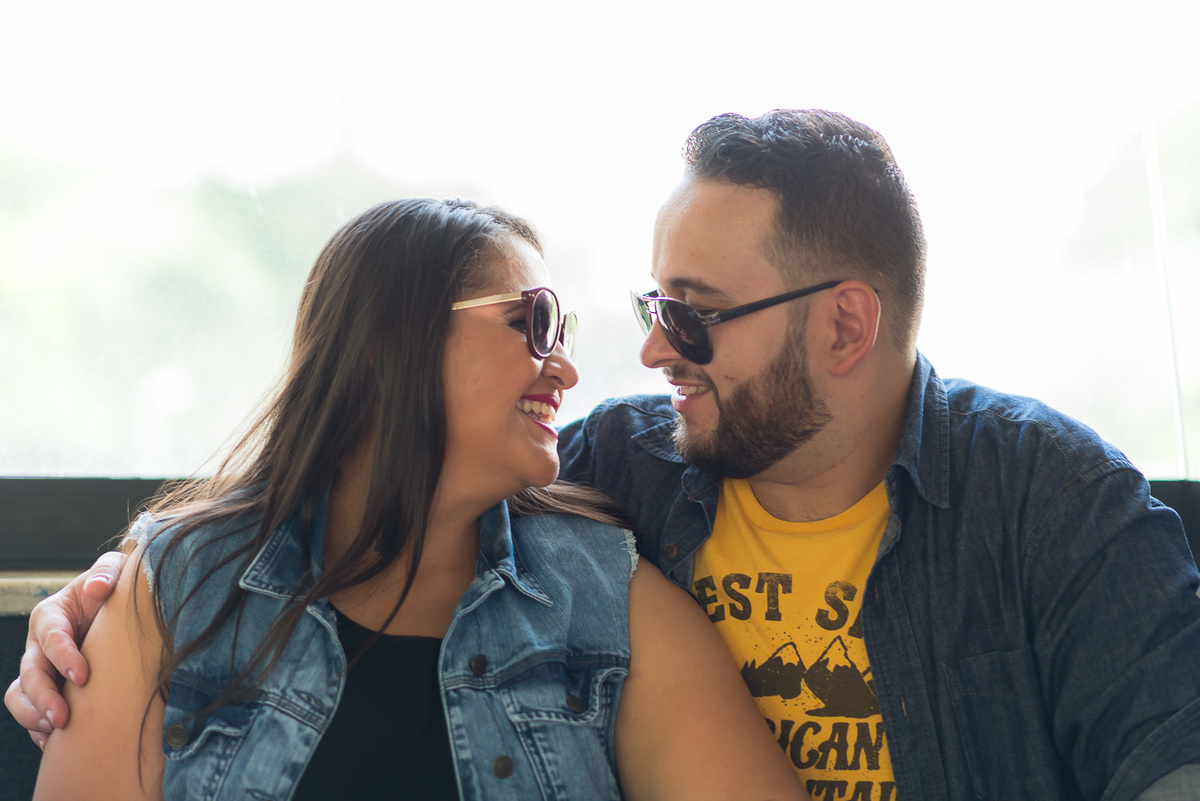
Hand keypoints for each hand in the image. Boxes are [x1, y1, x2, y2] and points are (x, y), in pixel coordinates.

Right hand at [4, 550, 126, 748]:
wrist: (118, 611)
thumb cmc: (114, 588)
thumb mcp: (113, 571)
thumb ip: (107, 573)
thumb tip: (99, 587)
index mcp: (51, 615)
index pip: (51, 637)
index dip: (63, 657)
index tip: (83, 677)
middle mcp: (39, 645)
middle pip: (29, 673)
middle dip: (43, 697)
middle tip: (62, 717)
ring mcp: (41, 670)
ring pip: (20, 695)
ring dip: (32, 715)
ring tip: (53, 731)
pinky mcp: (49, 689)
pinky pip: (30, 713)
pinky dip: (37, 730)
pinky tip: (53, 744)